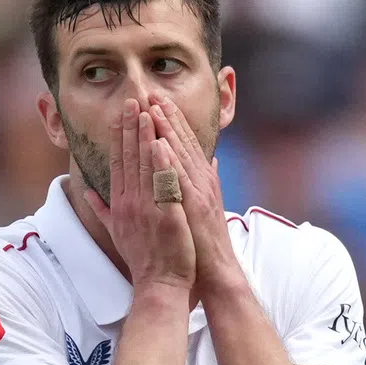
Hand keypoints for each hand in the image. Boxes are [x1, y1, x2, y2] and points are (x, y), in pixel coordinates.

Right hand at [85, 99, 196, 290]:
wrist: (159, 285)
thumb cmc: (142, 259)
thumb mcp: (116, 231)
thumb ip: (101, 209)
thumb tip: (86, 192)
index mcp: (119, 204)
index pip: (118, 163)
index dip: (119, 137)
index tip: (122, 114)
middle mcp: (129, 203)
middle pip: (128, 159)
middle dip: (130, 128)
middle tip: (132, 100)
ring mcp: (146, 209)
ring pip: (144, 167)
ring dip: (145, 137)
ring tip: (147, 111)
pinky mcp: (165, 217)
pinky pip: (162, 186)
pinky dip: (161, 164)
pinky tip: (161, 143)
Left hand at [147, 94, 244, 295]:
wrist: (214, 272)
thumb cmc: (201, 244)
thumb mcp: (198, 208)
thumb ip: (199, 183)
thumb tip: (206, 162)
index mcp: (197, 182)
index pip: (181, 146)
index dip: (169, 122)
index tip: (155, 101)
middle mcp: (200, 183)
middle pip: (181, 143)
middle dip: (166, 117)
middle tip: (152, 92)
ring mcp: (198, 193)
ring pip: (180, 155)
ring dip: (168, 130)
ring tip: (154, 107)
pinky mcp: (194, 208)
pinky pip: (179, 180)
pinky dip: (170, 160)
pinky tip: (160, 143)